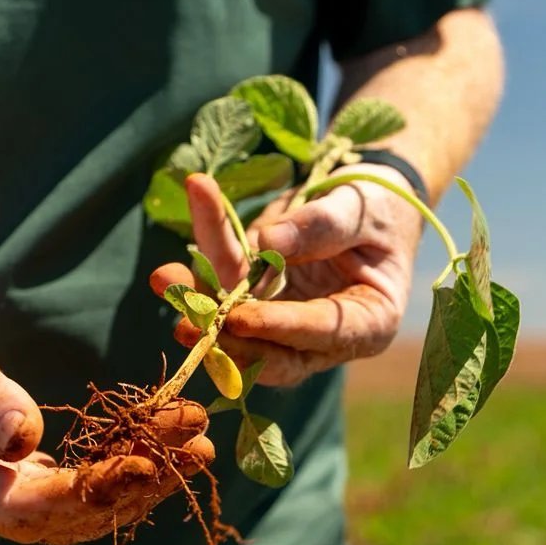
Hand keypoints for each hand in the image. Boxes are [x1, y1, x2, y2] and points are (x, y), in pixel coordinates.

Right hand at [0, 281, 213, 544]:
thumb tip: (24, 438)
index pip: (18, 507)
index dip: (86, 493)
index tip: (146, 465)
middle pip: (58, 517)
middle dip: (134, 486)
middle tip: (199, 448)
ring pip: (74, 509)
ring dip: (140, 479)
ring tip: (199, 443)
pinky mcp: (8, 477)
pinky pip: (70, 485)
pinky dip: (119, 465)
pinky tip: (164, 442)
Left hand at [149, 165, 422, 386]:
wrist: (369, 199)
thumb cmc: (381, 206)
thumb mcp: (362, 208)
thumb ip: (322, 225)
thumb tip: (267, 242)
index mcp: (370, 322)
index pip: (322, 332)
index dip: (278, 327)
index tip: (239, 318)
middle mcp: (326, 335)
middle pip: (271, 345)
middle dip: (224, 334)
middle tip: (186, 320)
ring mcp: (288, 322)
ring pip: (238, 323)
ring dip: (198, 304)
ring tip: (165, 278)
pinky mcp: (260, 302)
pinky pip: (225, 290)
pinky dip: (197, 275)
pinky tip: (168, 269)